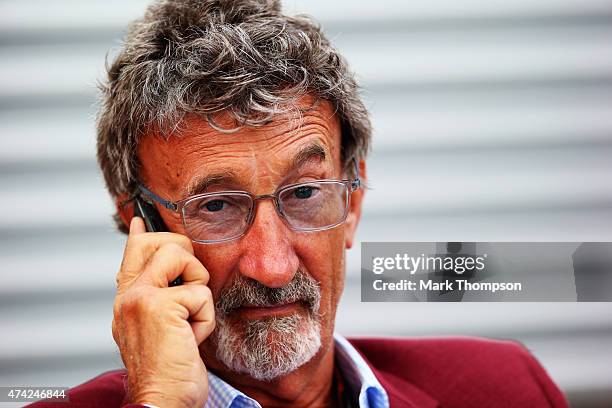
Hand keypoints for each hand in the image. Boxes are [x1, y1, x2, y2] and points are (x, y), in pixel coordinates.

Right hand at [112, 217, 214, 407]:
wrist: (162, 401)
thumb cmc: (167, 368)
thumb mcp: (158, 328)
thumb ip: (157, 295)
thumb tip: (158, 272)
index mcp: (128, 299)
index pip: (132, 252)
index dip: (143, 234)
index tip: (141, 220)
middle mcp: (129, 294)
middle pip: (163, 242)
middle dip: (188, 258)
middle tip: (191, 288)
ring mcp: (140, 298)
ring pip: (182, 257)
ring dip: (199, 291)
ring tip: (188, 321)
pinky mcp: (158, 306)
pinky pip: (200, 294)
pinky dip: (205, 320)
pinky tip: (191, 339)